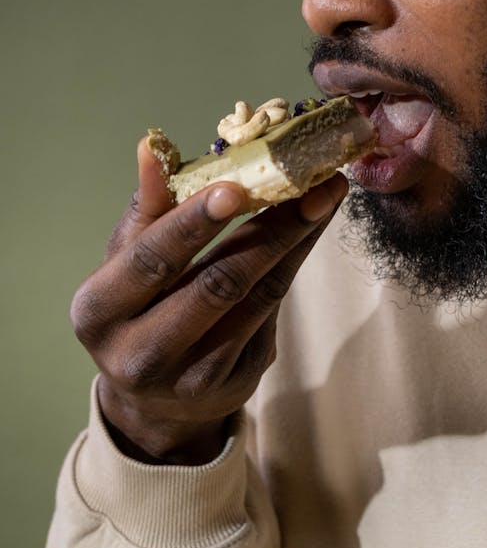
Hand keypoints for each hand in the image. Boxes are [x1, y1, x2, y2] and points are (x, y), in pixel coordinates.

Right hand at [71, 136, 346, 464]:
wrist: (155, 401)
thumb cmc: (137, 308)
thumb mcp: (126, 262)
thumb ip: (147, 208)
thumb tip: (152, 146)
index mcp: (99, 311)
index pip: (150, 260)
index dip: (192, 222)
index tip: (236, 185)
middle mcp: (140, 353)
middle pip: (216, 283)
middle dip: (269, 228)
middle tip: (309, 182)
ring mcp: (192, 377)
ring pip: (256, 296)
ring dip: (297, 239)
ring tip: (326, 193)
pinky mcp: (236, 383)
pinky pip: (273, 311)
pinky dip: (296, 262)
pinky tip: (315, 226)